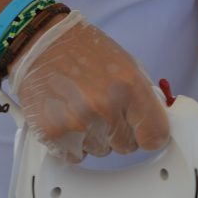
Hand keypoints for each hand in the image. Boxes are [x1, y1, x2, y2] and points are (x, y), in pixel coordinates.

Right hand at [7, 10, 169, 160]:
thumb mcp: (125, 62)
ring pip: (100, 151)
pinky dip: (71, 142)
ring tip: (80, 106)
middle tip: (101, 106)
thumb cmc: (82, 48)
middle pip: (127, 146)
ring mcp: (78, 122)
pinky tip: (65, 117)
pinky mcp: (52, 133)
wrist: (41, 41)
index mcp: (129, 86)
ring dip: (93, 135)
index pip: (155, 135)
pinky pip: (74, 155)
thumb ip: (142, 96)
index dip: (149, 134)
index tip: (144, 131)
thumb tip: (156, 121)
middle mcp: (105, 107)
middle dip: (118, 131)